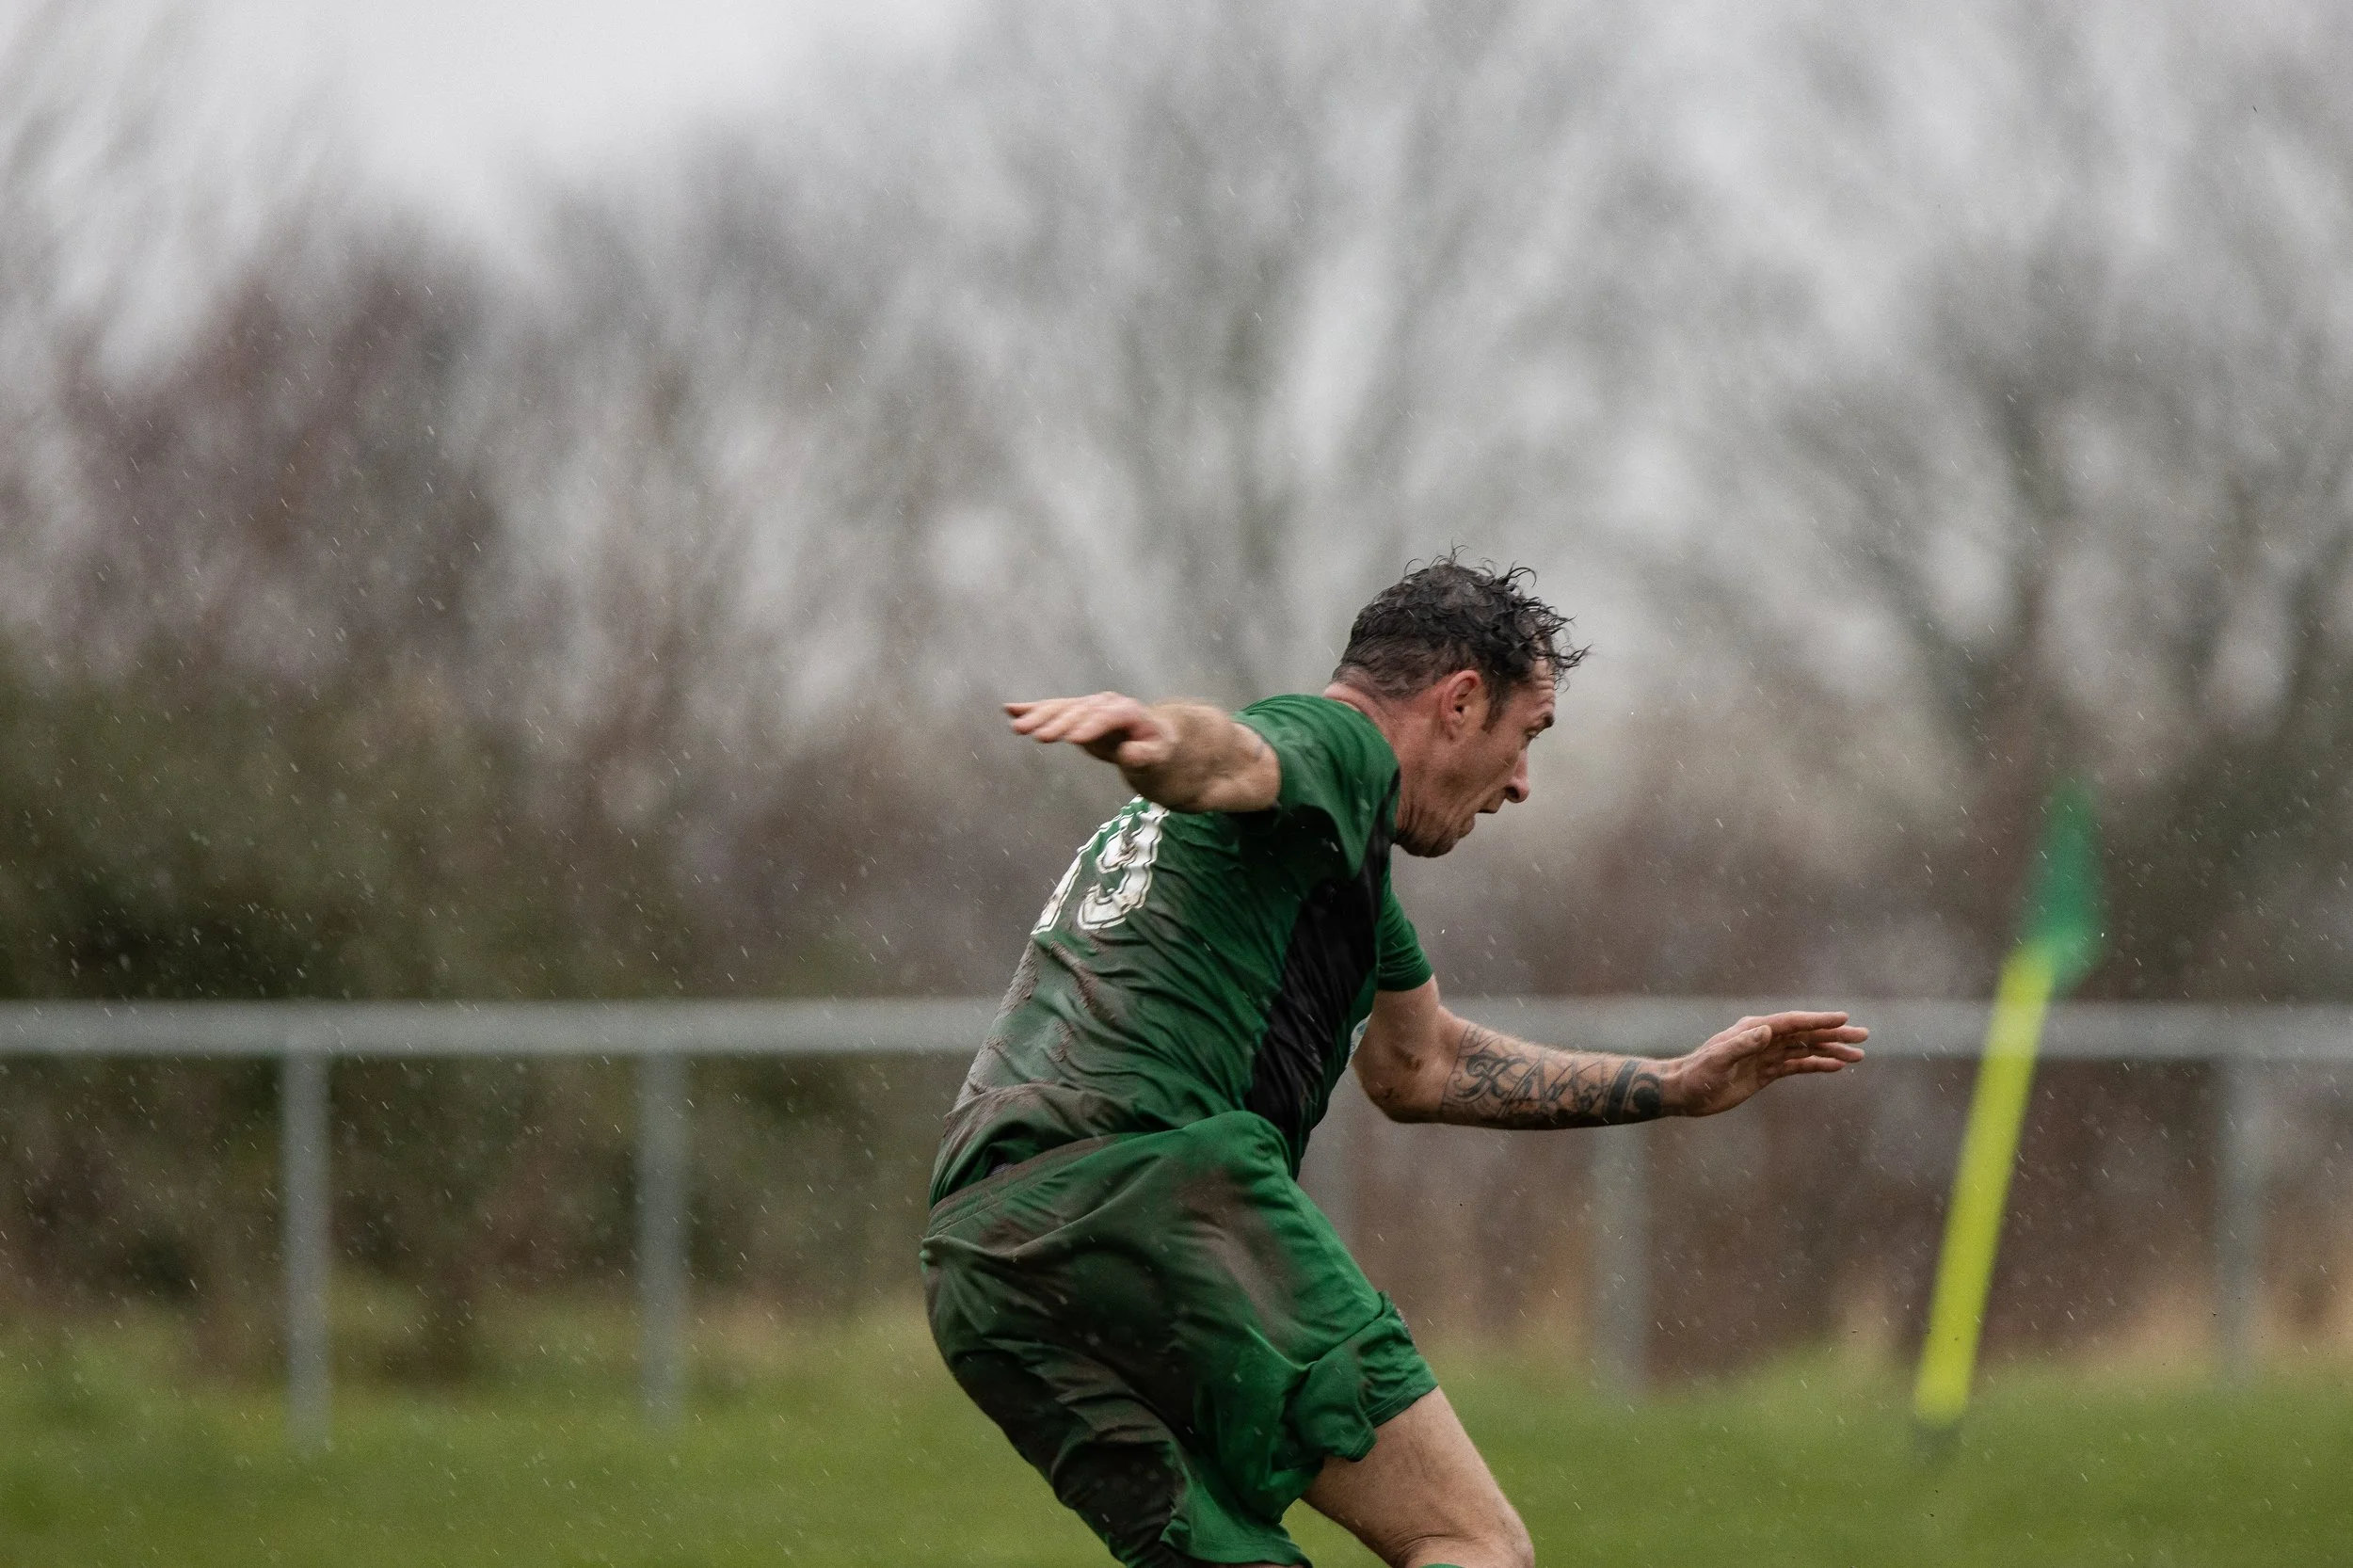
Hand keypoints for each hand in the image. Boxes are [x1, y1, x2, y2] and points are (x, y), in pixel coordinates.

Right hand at [1005, 693, 1175, 769]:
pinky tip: (1009, 709)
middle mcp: (1105, 703)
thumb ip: (1144, 755)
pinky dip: (1031, 708)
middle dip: (1058, 722)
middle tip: (1037, 735)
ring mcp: (1088, 705)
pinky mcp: (1075, 712)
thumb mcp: (1157, 755)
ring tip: (1017, 727)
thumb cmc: (1155, 747)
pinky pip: (1052, 709)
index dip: (1091, 726)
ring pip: (1061, 709)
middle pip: (1079, 711)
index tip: (1073, 739)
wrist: (1149, 734)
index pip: (1108, 717)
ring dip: (1038, 716)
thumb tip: (1127, 753)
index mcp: (1128, 711)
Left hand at [1664, 1011, 1866, 1117]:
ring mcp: (1765, 1055)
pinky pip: (1796, 1066)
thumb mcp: (1717, 1060)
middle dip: (1834, 1034)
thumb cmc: (1697, 1075)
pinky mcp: (1765, 1072)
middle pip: (1804, 1034)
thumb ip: (1741, 1045)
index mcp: (1752, 1030)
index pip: (1792, 1022)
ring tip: (1857, 1056)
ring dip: (1830, 1051)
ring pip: (1805, 1050)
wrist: (1684, 1092)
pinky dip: (1816, 1065)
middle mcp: (1762, 1038)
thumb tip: (1766, 1030)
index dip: (1818, 1020)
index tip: (1843, 1018)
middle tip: (1863, 1036)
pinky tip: (1836, 1066)